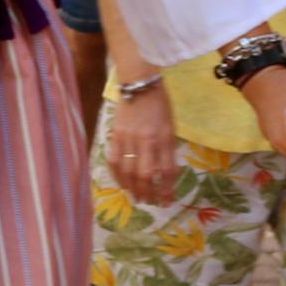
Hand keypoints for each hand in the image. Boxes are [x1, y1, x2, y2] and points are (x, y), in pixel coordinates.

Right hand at [102, 85, 179, 201]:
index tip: (168, 200)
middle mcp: (148, 140)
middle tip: (150, 202)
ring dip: (133, 188)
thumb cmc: (159, 104)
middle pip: (147, 175)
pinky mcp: (115, 135)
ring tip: (137, 197)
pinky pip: (114, 160)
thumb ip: (168, 148)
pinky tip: (122, 183)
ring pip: (129, 171)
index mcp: (165, 138)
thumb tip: (164, 173)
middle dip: (149, 193)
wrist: (139, 83)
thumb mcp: (171, 126)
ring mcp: (129, 138)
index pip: (168, 170)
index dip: (168, 189)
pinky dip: (118, 175)